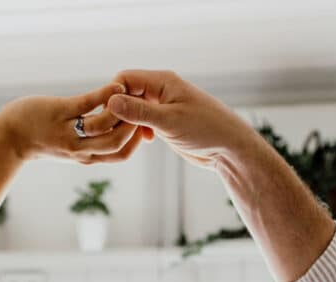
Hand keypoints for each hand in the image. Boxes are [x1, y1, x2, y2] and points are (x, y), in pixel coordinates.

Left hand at [0, 81, 145, 163]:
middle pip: (118, 145)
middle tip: (140, 106)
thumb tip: (109, 132)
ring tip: (130, 94)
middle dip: (134, 127)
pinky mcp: (59, 112)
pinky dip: (106, 94)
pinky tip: (116, 85)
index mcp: (86, 156)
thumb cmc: (41, 137)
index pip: (120, 155)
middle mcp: (79, 149)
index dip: (136, 141)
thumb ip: (90, 143)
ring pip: (106, 128)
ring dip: (123, 110)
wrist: (10, 136)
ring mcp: (70, 132)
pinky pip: (89, 104)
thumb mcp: (70, 146)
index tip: (142, 123)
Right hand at [105, 69, 252, 169]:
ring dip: (127, 123)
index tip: (107, 117)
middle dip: (117, 111)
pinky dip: (138, 131)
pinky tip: (143, 142)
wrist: (228, 148)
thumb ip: (139, 111)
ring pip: (134, 109)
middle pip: (127, 93)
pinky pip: (143, 122)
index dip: (112, 95)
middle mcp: (161, 90)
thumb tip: (111, 101)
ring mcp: (164, 106)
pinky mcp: (166, 122)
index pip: (125, 78)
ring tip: (126, 139)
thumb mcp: (169, 121)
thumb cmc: (205, 130)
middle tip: (113, 132)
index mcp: (162, 81)